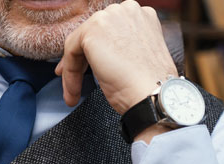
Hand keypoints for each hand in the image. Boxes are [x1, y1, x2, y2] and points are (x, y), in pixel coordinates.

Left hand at [55, 0, 177, 113]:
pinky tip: (73, 92)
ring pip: (79, 43)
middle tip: (74, 83)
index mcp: (141, 15)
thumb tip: (102, 56)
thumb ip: (121, 47)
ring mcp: (109, 17)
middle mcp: (126, 9)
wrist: (154, 93)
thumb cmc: (150, 85)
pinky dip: (69, 74)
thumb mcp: (137, 57)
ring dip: (74, 70)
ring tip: (74, 93)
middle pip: (92, 34)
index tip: (87, 71)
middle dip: (80, 60)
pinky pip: (70, 52)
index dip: (95, 53)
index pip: (108, 31)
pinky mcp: (92, 31)